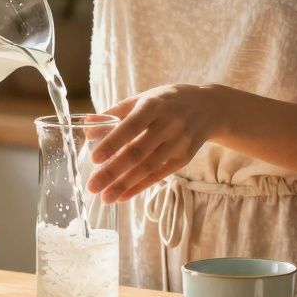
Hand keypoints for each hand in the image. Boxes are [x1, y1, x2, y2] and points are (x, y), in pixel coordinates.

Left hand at [86, 84, 220, 202]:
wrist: (208, 107)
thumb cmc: (166, 101)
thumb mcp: (142, 99)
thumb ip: (114, 113)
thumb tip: (87, 128)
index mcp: (153, 105)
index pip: (131, 126)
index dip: (113, 143)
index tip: (94, 159)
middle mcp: (168, 124)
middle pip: (138, 152)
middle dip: (113, 171)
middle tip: (92, 186)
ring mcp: (178, 142)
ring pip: (148, 167)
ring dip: (125, 184)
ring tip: (105, 197)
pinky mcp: (184, 158)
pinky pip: (159, 175)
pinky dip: (139, 187)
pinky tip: (122, 196)